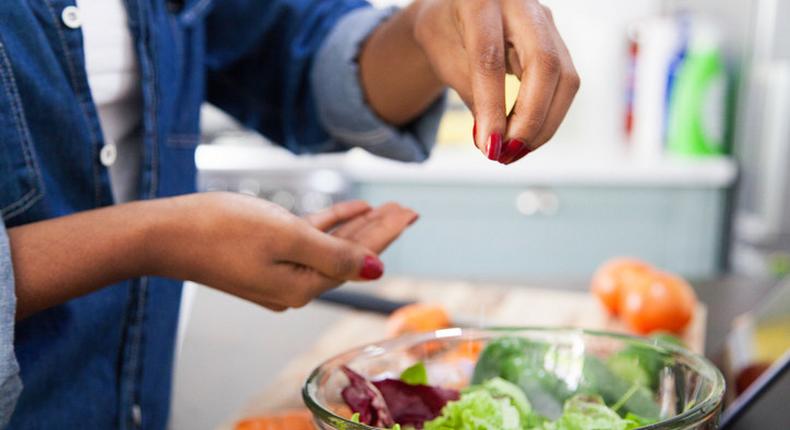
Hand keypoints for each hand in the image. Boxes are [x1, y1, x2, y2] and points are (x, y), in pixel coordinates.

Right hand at [150, 193, 417, 310]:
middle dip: (379, 231)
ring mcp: (278, 272)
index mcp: (303, 287)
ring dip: (357, 227)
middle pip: (348, 255)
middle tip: (407, 209)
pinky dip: (329, 223)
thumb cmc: (222, 231)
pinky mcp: (263, 256)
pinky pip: (306, 239)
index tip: (411, 213)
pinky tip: (350, 209)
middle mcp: (294, 286)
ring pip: (330, 246)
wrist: (165, 235)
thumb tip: (376, 269)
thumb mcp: (286, 238)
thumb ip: (334, 254)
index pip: (357, 260)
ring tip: (385, 208)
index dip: (386, 235)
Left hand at [412, 0, 579, 163]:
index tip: (489, 147)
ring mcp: (546, 20)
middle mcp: (522, 4)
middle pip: (544, 64)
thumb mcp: (443, 59)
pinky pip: (565, 84)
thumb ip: (470, 93)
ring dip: (543, 125)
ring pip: (565, 78)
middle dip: (530, 119)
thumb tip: (494, 141)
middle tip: (508, 154)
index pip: (490, 58)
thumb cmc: (446, 34)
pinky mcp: (559, 41)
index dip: (492, 106)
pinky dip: (547, 117)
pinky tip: (526, 137)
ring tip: (513, 152)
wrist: (458, 10)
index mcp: (479, 0)